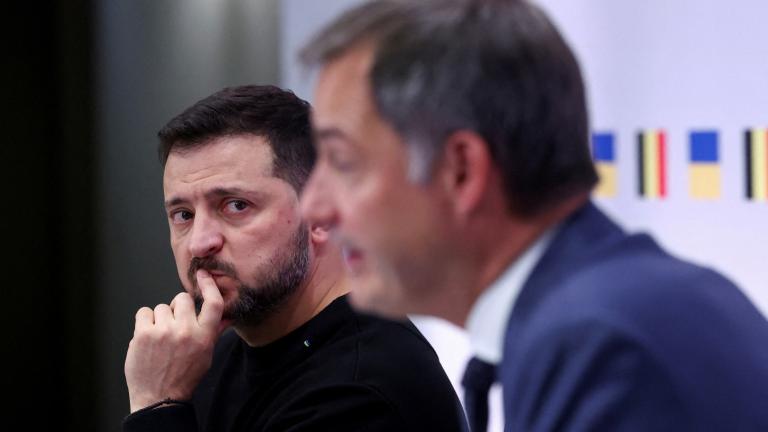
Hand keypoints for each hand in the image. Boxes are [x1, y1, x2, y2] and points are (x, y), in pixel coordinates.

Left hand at [125, 270, 224, 411]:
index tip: (203, 276)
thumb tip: (227, 316)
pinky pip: (144, 312)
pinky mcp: (143, 334)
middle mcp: (186, 331)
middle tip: (175, 324)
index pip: (213, 303)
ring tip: (160, 336)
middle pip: (182, 299)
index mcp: (204, 336)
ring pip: (161, 307)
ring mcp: (163, 332)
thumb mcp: (206, 354)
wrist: (160, 397)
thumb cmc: (184, 376)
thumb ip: (214, 332)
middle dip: (178, 308)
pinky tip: (148, 335)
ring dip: (160, 318)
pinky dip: (144, 322)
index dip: (209, 285)